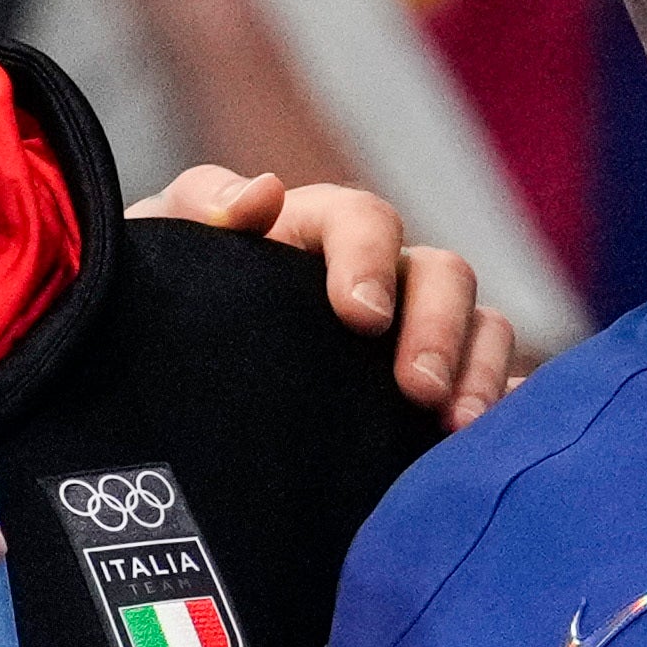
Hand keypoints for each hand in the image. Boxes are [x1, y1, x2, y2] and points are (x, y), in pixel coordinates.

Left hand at [134, 167, 524, 429]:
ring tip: (455, 429)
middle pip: (442, 273)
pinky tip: (480, 452)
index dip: (370, 258)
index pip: (363, 219)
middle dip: (439, 327)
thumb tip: (265, 194)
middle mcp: (379, 278)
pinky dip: (501, 410)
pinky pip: (490, 390)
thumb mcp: (156, 251)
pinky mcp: (429, 400)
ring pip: (482, 328)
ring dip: (479, 372)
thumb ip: (198, 208)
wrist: (146, 389)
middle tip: (417, 391)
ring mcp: (412, 337)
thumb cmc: (154, 305)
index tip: (360, 316)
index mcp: (313, 233)